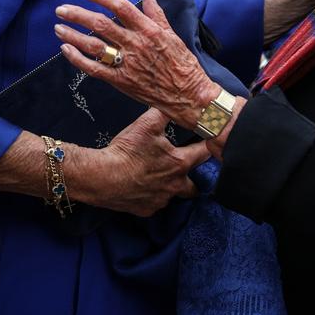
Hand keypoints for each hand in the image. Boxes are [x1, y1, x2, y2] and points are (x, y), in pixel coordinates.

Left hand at [55, 0, 219, 129]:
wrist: (189, 95)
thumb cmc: (183, 63)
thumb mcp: (172, 33)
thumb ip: (155, 12)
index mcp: (149, 30)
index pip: (121, 7)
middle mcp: (136, 45)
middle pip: (101, 25)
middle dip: (78, 15)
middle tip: (61, 9)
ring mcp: (127, 64)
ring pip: (94, 46)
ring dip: (73, 35)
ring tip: (58, 27)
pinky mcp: (122, 81)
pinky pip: (94, 69)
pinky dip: (78, 59)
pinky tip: (66, 50)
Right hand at [69, 107, 210, 216]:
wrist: (102, 176)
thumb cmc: (127, 150)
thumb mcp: (147, 124)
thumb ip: (165, 113)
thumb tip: (175, 104)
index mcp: (179, 163)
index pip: (204, 154)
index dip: (208, 146)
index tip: (211, 143)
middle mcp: (174, 185)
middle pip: (194, 186)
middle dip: (193, 178)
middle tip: (186, 168)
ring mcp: (161, 200)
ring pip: (173, 195)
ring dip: (170, 186)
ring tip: (161, 176)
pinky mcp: (146, 210)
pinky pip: (155, 203)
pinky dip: (152, 195)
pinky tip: (144, 186)